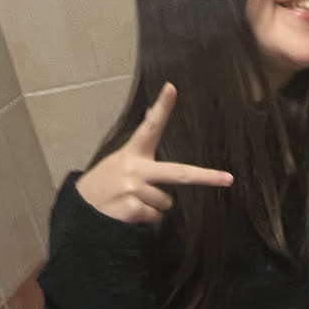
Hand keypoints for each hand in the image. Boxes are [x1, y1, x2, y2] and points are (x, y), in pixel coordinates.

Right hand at [74, 82, 232, 224]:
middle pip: (178, 173)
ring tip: (133, 202)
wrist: (81, 211)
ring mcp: (134, 189)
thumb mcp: (118, 163)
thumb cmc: (104, 187)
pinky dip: (147, 220)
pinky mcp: (132, 209)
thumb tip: (158, 125)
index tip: (171, 89)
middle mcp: (134, 169)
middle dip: (206, 177)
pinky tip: (130, 214)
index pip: (148, 127)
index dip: (161, 108)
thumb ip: (141, 154)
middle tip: (227, 179)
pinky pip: (156, 217)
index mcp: (132, 154)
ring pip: (166, 203)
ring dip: (154, 207)